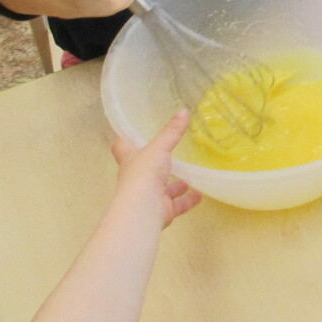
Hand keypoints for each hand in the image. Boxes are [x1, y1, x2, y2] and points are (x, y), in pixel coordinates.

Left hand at [112, 110, 201, 227]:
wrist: (144, 208)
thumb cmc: (144, 173)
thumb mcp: (159, 147)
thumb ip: (171, 132)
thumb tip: (184, 111)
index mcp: (130, 160)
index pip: (121, 147)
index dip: (126, 141)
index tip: (132, 135)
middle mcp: (136, 178)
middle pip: (144, 169)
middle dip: (157, 164)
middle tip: (170, 155)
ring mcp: (148, 195)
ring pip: (162, 188)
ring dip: (175, 184)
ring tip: (190, 177)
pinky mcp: (160, 210)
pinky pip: (176, 204)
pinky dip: (187, 200)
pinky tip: (199, 195)